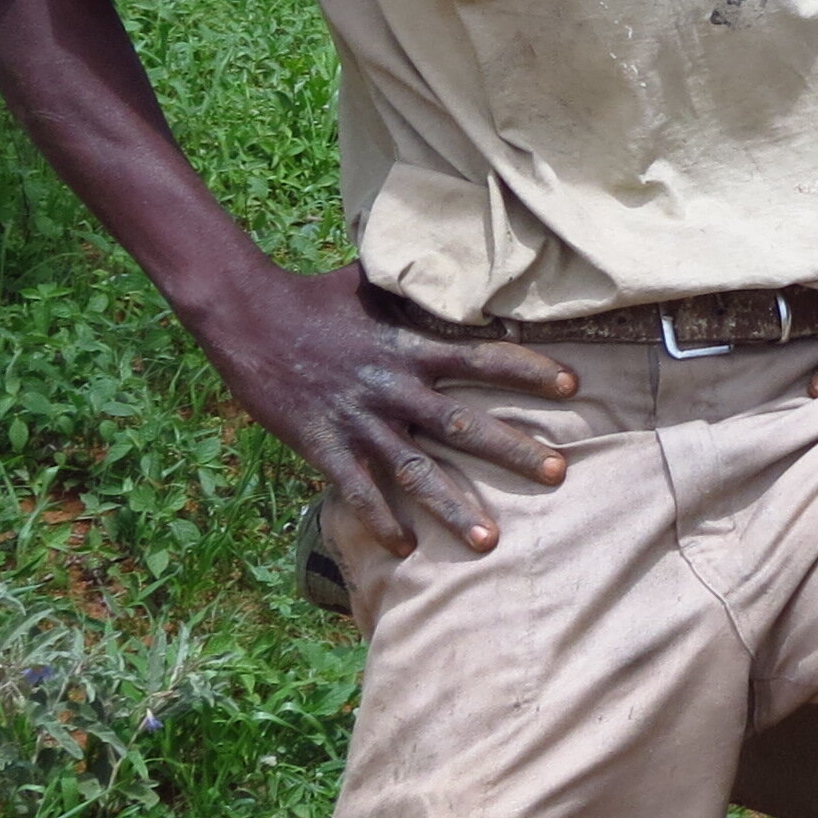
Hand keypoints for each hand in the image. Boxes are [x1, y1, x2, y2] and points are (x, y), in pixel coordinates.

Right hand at [192, 265, 579, 555]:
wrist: (245, 316)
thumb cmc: (313, 295)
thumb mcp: (371, 282)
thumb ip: (415, 287)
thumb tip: (459, 267)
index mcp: (409, 345)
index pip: (482, 357)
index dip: (527, 370)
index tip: (571, 385)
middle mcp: (392, 386)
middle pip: (462, 422)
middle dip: (512, 449)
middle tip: (558, 473)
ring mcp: (358, 420)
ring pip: (415, 470)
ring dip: (453, 506)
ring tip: (490, 540)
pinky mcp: (321, 444)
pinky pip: (356, 490)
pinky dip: (379, 521)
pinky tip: (404, 550)